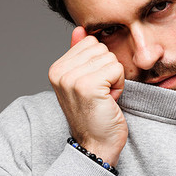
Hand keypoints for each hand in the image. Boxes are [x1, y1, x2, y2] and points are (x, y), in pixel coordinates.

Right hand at [48, 26, 127, 166]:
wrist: (96, 146)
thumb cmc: (94, 117)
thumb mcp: (83, 83)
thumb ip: (79, 55)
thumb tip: (80, 29)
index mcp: (56, 68)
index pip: (89, 42)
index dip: (99, 65)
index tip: (94, 88)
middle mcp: (60, 72)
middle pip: (100, 48)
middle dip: (108, 70)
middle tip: (100, 95)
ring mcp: (72, 78)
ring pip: (109, 58)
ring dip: (114, 79)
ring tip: (103, 98)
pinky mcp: (88, 85)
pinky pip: (116, 68)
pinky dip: (119, 86)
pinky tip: (109, 101)